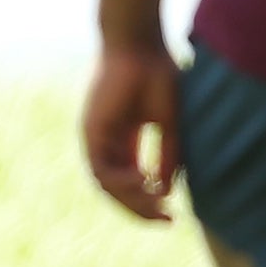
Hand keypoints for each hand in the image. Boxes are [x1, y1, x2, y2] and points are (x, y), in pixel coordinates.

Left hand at [82, 41, 181, 219]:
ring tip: (157, 204)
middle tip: (167, 220)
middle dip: (142, 209)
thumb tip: (163, 192)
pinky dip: (122, 183)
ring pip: (106, 184)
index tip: (174, 215)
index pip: (131, 181)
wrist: (141, 46)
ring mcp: (97, 135)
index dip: (151, 203)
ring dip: (132, 200)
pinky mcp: (91, 129)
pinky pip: (100, 168)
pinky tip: (144, 185)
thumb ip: (167, 158)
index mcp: (125, 137)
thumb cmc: (159, 78)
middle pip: (117, 188)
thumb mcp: (170, 127)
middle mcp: (108, 140)